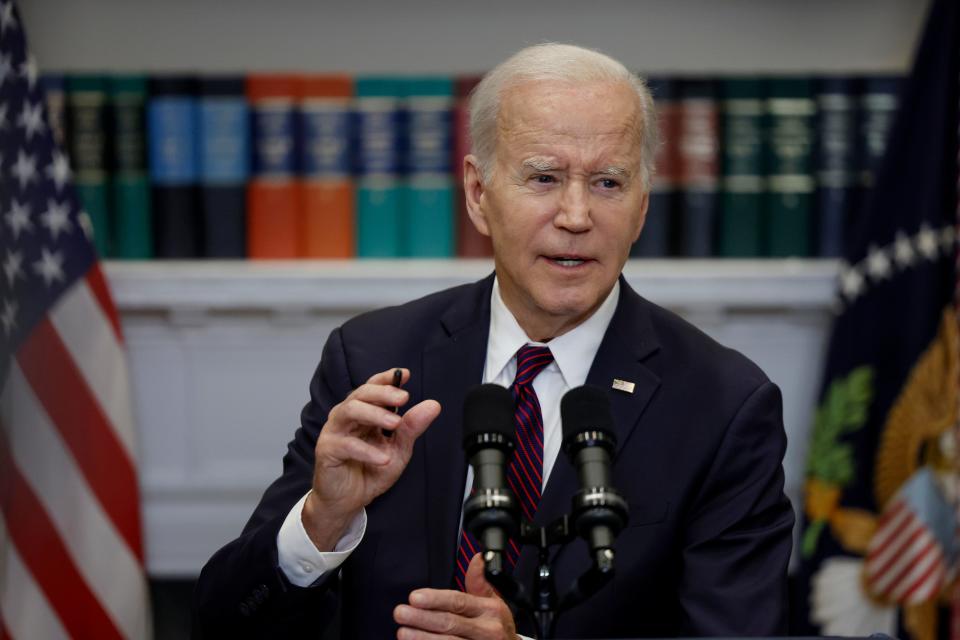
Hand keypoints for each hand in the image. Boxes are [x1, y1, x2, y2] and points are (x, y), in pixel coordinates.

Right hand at [303, 368, 440, 550]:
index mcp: (364, 413)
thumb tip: (432, 406)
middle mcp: (347, 417)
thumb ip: (411, 428)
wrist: (348, 501)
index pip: (372, 388)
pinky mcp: (327, 450)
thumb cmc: (370, 471)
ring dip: (374, 414)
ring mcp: (335, 432)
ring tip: (395, 423)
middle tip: (403, 398)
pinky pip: (346, 445)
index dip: (387, 379)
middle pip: (361, 394)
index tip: (405, 374)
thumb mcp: (398, 450)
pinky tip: (383, 458)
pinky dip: (366, 451)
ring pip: (349, 410)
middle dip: (383, 393)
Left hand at [393, 553, 516, 638]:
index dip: (435, 600)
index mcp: (490, 610)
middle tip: (401, 613)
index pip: (459, 602)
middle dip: (422, 619)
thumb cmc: (498, 627)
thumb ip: (480, 582)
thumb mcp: (495, 602)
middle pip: (449, 623)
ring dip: (422, 638)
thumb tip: (477, 558)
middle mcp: (487, 630)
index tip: (415, 597)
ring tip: (403, 632)